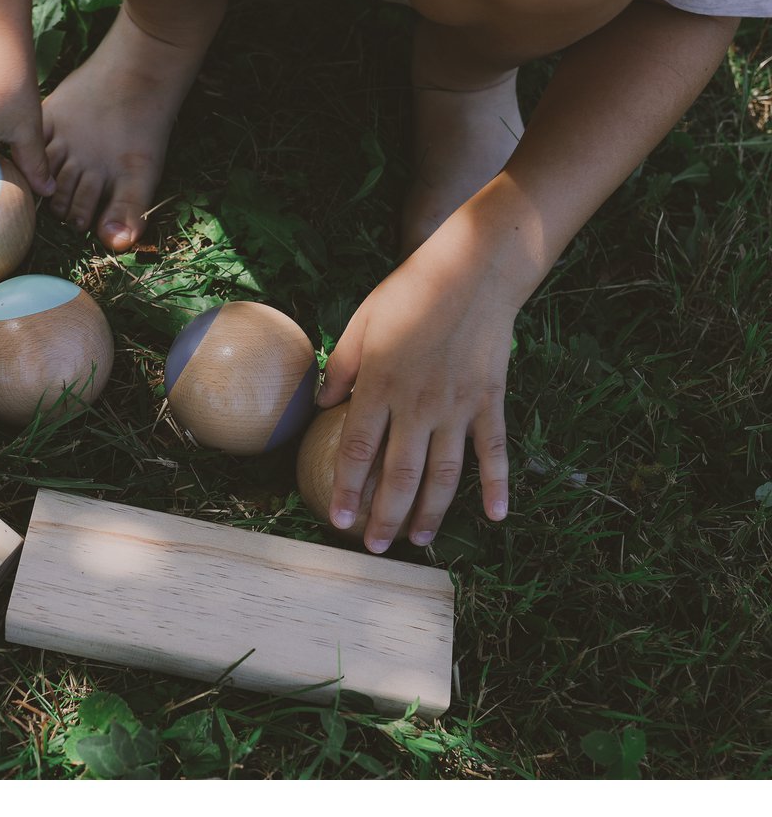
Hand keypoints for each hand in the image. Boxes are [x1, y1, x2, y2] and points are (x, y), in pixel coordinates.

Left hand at [316, 219, 519, 551]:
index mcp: (380, 385)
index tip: (339, 521)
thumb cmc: (412, 290)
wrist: (476, 269)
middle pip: (399, 476)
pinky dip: (496, 485)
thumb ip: (342, 367)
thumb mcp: (362, 321)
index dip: (348, 490)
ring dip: (430, 512)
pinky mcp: (490, 401)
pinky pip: (493, 452)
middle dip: (385, 517)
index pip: (358, 451)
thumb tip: (320, 404)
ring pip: (444, 475)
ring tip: (419, 540)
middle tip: (376, 548)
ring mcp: (457, 407)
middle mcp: (418, 405)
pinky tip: (495, 515)